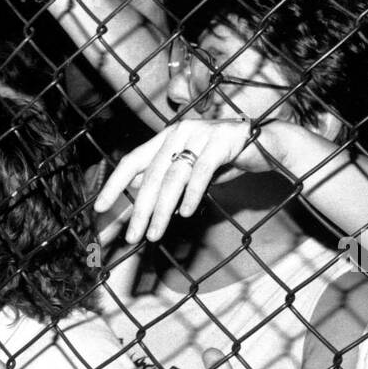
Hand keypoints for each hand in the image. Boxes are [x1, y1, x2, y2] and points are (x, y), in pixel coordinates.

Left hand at [94, 119, 273, 242]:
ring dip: (161, 211)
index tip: (100, 209)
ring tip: (153, 234)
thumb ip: (164, 178)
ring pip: (173, 177)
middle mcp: (180, 131)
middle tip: (132, 237)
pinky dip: (191, 195)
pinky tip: (185, 214)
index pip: (132, 161)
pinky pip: (201, 172)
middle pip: (151, 176)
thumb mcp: (189, 170)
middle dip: (139, 210)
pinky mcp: (223, 141)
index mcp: (166, 137)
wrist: (267, 143)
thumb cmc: (224, 159)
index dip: (114, 185)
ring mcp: (201, 134)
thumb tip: (137, 195)